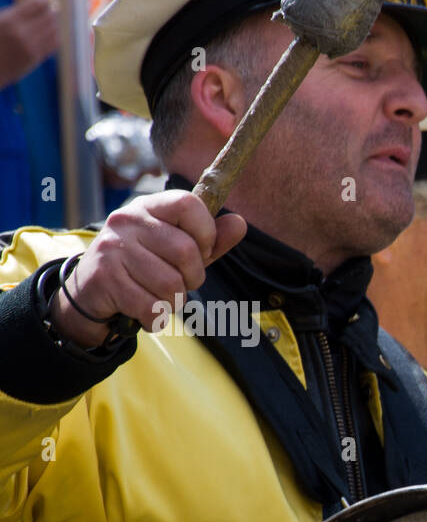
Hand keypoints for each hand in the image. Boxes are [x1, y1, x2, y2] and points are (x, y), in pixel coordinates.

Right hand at [0, 0, 59, 88]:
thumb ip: (16, 11)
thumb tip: (35, 1)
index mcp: (10, 20)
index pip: (38, 4)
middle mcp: (23, 33)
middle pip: (49, 16)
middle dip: (50, 11)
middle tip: (49, 9)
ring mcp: (32, 47)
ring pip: (55, 30)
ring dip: (54, 23)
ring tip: (50, 20)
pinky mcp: (37, 58)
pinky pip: (54, 44)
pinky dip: (55, 36)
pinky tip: (51, 32)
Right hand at [49, 191, 245, 348]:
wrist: (91, 291)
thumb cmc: (145, 267)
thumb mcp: (179, 249)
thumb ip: (211, 239)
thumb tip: (239, 223)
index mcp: (149, 207)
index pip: (189, 204)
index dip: (206, 233)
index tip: (201, 251)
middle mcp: (127, 220)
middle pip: (186, 252)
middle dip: (192, 278)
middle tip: (178, 283)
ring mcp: (112, 248)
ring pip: (170, 284)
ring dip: (173, 301)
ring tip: (157, 296)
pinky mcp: (104, 277)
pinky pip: (151, 306)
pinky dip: (155, 317)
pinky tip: (144, 309)